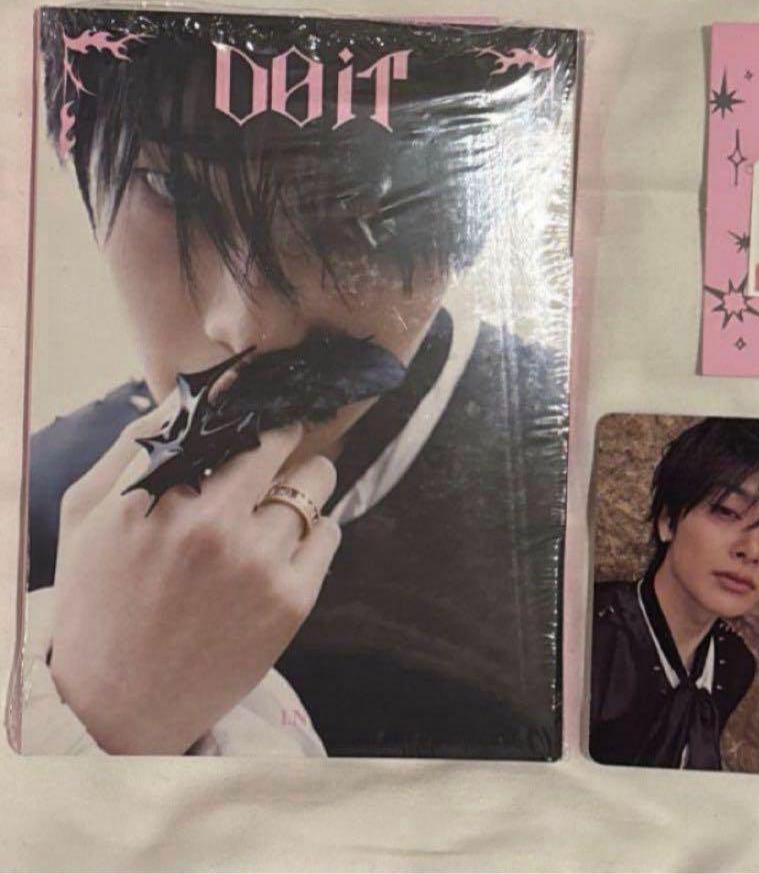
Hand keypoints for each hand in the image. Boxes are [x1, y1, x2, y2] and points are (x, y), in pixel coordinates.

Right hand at [48, 398, 340, 754]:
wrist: (117, 707)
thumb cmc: (98, 601)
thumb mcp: (86, 515)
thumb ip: (132, 446)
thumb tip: (187, 393)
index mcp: (150, 498)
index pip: (221, 419)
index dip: (246, 407)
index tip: (257, 405)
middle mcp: (208, 526)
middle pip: (279, 441)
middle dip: (283, 435)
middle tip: (282, 440)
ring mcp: (254, 564)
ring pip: (314, 483)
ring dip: (306, 480)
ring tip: (288, 492)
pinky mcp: (290, 600)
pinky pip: (330, 531)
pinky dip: (317, 528)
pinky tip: (288, 543)